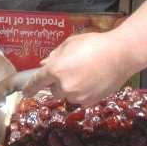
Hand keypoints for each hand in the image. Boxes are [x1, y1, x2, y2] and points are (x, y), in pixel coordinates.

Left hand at [21, 31, 135, 105]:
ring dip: (71, 87)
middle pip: (53, 90)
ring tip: (86, 72)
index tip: (25, 92)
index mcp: (56, 70)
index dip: (29, 88)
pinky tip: (93, 79)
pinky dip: (83, 91)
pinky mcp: (90, 101)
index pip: (37, 82)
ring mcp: (78, 96)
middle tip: (71, 69)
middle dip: (58, 82)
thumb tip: (44, 64)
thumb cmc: (94, 44)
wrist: (120, 55)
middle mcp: (65, 86)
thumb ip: (55, 55)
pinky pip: (80, 98)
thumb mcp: (70, 44)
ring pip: (68, 94)